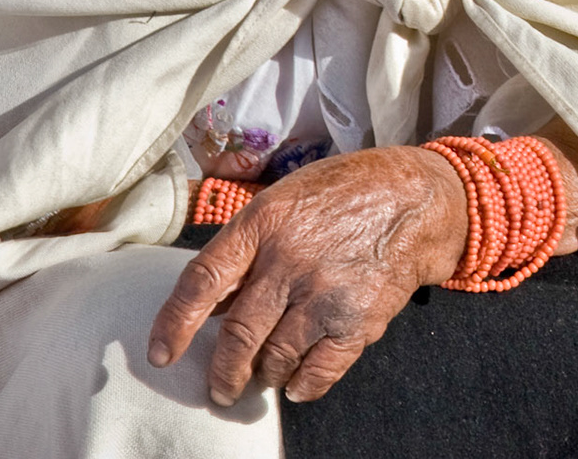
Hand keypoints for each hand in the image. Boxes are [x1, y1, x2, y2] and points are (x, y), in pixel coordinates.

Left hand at [147, 147, 466, 404]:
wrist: (416, 198)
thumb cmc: (345, 192)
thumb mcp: (285, 199)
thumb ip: (248, 247)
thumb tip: (215, 301)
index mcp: (264, 223)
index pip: (202, 280)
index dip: (174, 323)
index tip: (161, 354)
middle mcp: (290, 260)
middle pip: (238, 334)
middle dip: (222, 371)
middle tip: (219, 387)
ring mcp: (325, 293)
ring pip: (275, 358)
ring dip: (263, 376)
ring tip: (262, 376)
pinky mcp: (358, 319)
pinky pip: (319, 370)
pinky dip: (302, 384)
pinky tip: (296, 383)